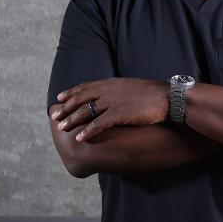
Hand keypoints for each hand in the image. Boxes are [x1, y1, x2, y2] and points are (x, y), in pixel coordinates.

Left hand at [50, 78, 168, 140]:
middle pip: (82, 98)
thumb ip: (120, 91)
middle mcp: (110, 90)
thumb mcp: (133, 87)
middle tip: (54, 115)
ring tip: (61, 127)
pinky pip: (99, 124)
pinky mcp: (119, 114)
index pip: (87, 87)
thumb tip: (115, 96)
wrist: (168, 97)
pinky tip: (79, 138)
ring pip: (86, 111)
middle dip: (66, 107)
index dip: (72, 92)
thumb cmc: (155, 94)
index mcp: (113, 83)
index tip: (60, 97)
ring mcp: (113, 101)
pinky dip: (87, 131)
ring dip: (72, 119)